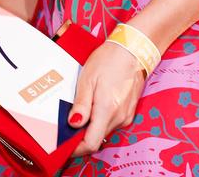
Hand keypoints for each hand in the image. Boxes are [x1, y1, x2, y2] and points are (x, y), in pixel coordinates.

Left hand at [67, 39, 146, 154]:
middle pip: (97, 139)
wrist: (133, 49)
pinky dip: (101, 119)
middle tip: (68, 125)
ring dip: (92, 127)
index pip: (91, 144)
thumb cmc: (109, 60)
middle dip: (82, 136)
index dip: (76, 149)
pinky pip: (112, 123)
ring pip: (104, 131)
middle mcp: (119, 118)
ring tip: (83, 109)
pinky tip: (96, 104)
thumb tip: (73, 124)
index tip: (65, 145)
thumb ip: (81, 104)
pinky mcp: (129, 112)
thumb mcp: (88, 78)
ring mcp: (126, 116)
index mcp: (107, 110)